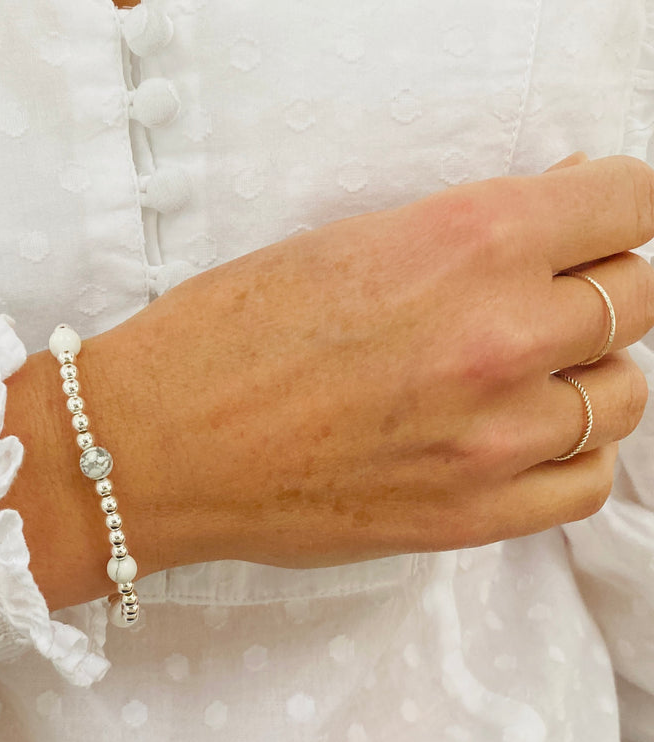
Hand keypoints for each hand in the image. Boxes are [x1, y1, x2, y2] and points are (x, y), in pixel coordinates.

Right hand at [5, 154, 653, 608]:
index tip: (588, 221)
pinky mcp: (468, 515)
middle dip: (597, 284)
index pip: (625, 203)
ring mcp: (491, 438)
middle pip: (636, 297)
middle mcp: (497, 336)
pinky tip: (523, 439)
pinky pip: (587, 484)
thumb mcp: (347, 243)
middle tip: (544, 295)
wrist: (158, 442)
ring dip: (586, 373)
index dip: (610, 205)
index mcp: (464, 242)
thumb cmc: (226, 332)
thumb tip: (549, 231)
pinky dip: (572, 454)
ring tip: (523, 375)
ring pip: (623, 395)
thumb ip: (463, 237)